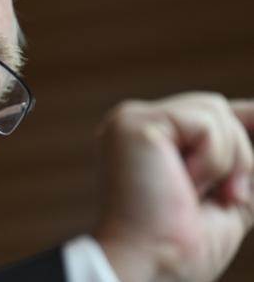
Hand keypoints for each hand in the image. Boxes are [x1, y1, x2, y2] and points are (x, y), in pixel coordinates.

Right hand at [94, 93, 253, 281]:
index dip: (241, 116)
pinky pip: (206, 123)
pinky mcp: (134, 123)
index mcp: (147, 141)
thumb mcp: (226, 200)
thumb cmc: (178, 245)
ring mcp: (130, 120)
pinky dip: (212, 160)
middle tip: (228, 197)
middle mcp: (133, 124)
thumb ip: (243, 167)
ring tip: (194, 192)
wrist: (149, 264)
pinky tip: (182, 182)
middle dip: (237, 154)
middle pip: (212, 108)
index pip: (201, 113)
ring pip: (213, 110)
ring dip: (224, 160)